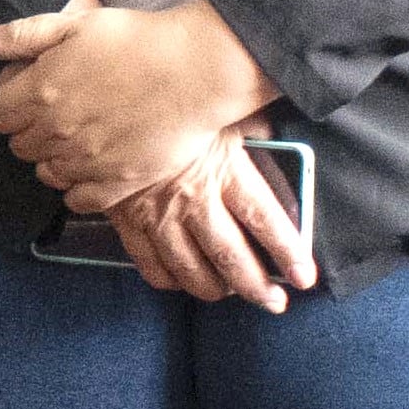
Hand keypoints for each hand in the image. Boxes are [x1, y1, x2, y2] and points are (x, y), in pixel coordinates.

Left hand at [0, 0, 274, 205]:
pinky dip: (79, 189)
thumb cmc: (137, 40)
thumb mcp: (74, 24)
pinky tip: (94, 167)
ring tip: (79, 140)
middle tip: (58, 118)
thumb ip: (20, 35)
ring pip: (46, 173)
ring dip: (55, 159)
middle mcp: (58, 130)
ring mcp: (88, 159)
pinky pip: (79, 201)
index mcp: (40, 91)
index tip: (29, 100)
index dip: (9, 108)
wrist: (200, 69)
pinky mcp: (120, 181)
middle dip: (31, 132)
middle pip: (19, 146)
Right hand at [104, 125, 316, 311]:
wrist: (103, 106)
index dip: (289, 253)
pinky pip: (151, 265)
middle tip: (274, 302)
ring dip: (214, 289)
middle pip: (230, 256)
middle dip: (256, 287)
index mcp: (222, 170)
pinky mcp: (127, 222)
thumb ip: (252, 131)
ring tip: (229, 293)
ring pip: (191, 270)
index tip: (304, 277)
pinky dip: (169, 280)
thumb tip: (275, 141)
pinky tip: (181, 278)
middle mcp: (192, 200)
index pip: (265, 221)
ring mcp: (157, 215)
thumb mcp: (219, 111)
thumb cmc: (169, 107)